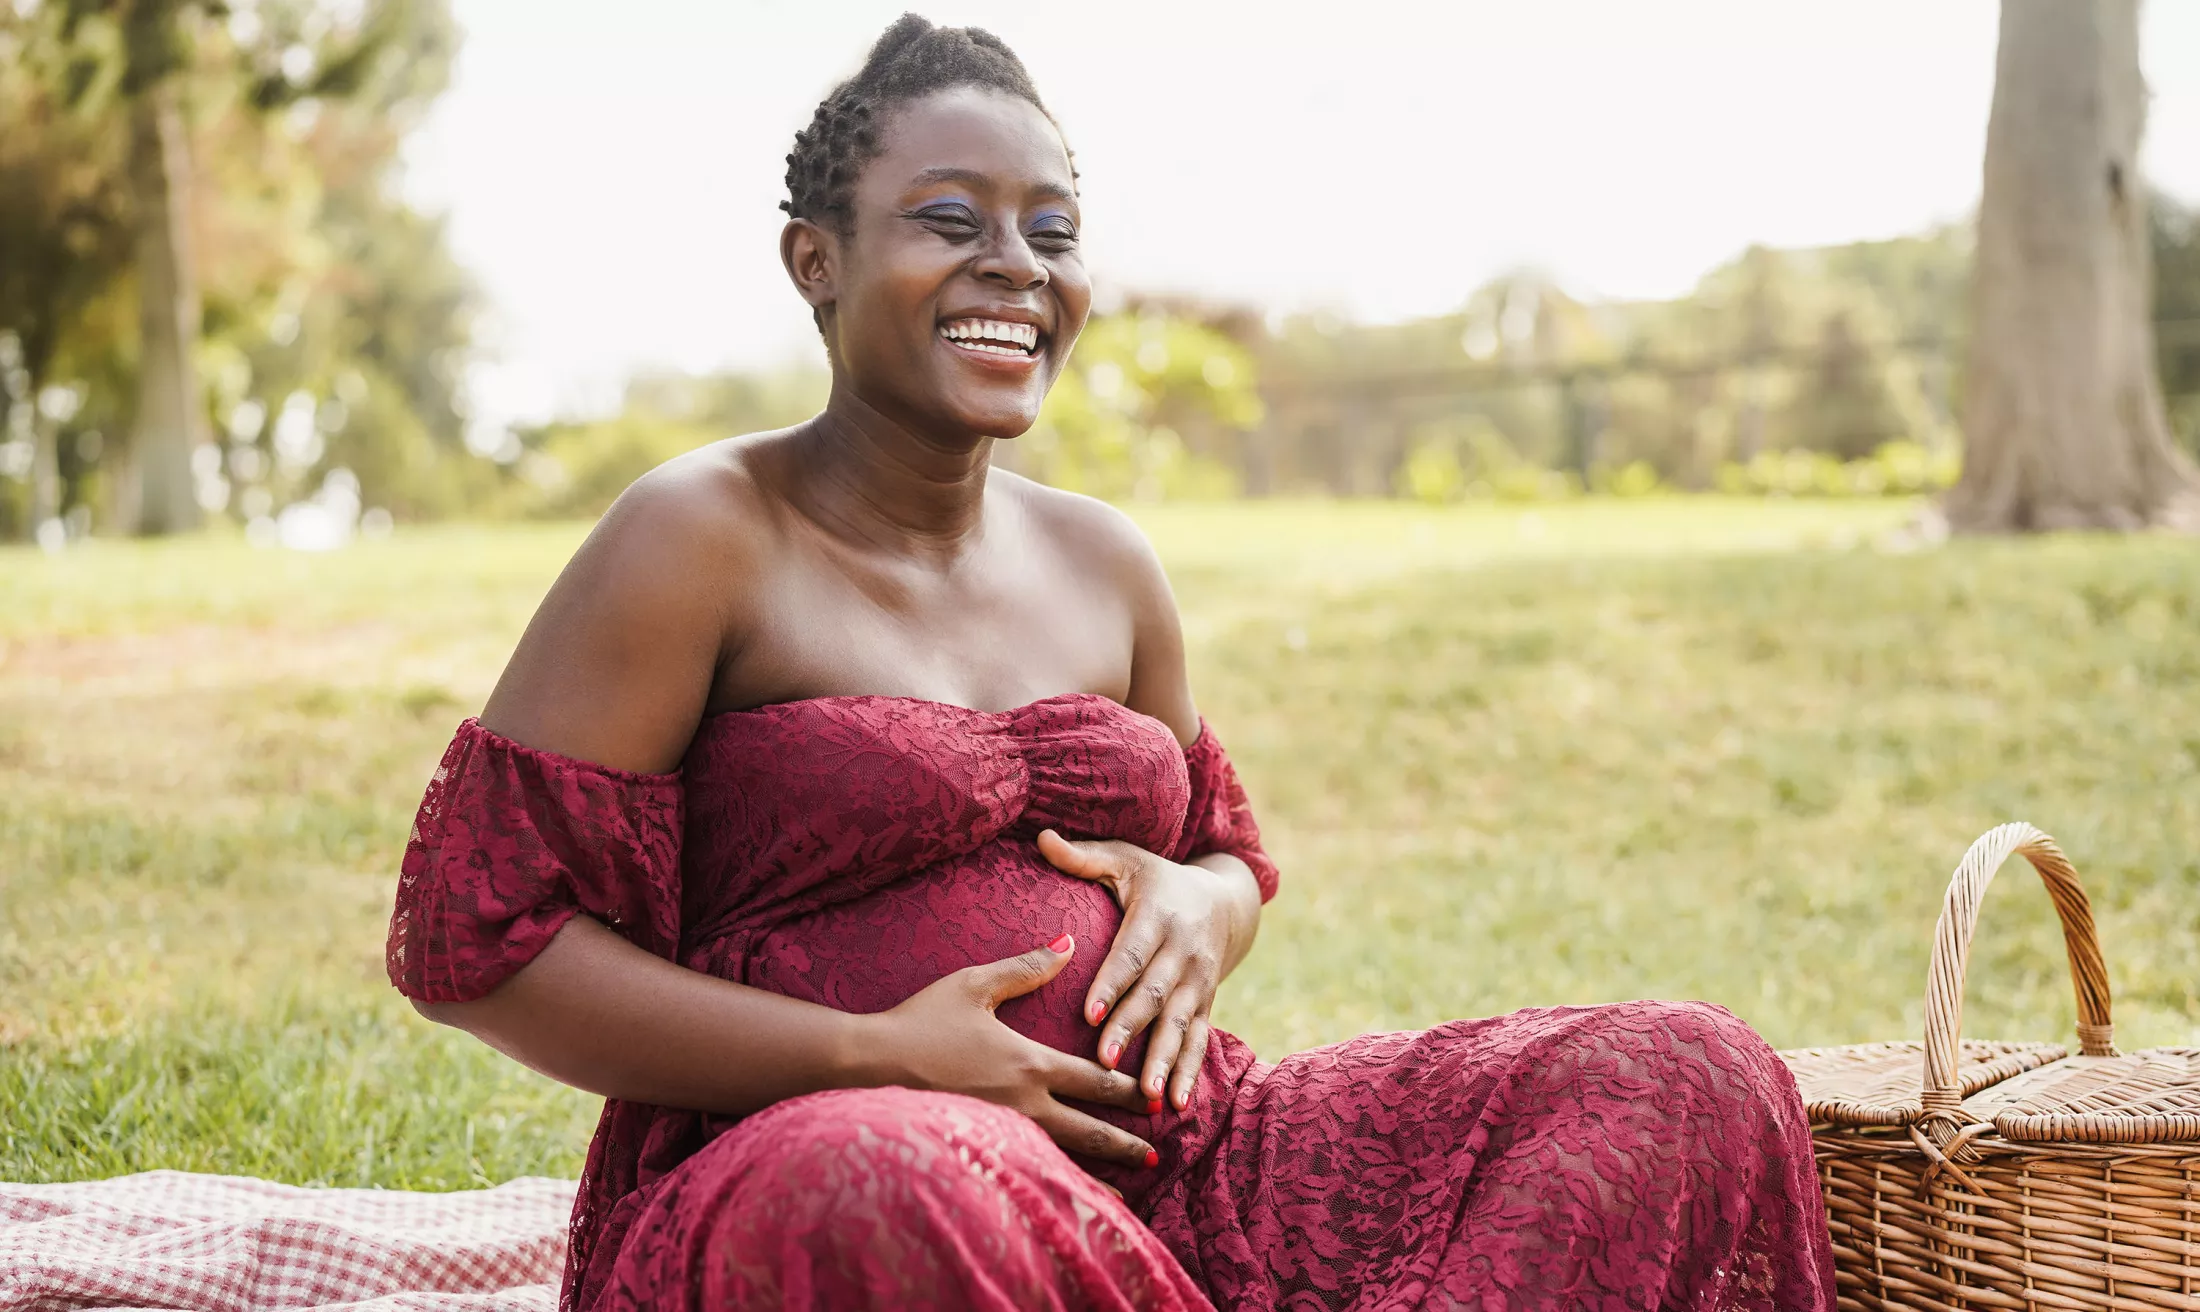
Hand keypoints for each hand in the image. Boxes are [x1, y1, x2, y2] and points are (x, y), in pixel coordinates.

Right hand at [854, 936, 1158, 1167]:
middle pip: (1090, 1129)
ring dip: (1099, 1174)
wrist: (867, 1066)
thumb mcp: (974, 985)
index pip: (1096, 1079)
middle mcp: (1025, 1105)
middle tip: (1157, 1156)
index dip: (1130, 1091)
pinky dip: (1055, 1187)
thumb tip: (1069, 943)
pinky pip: (1028, 1173)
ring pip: (1063, 1159)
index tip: (1157, 1101)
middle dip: (1126, 1143)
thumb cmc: (919, 1020)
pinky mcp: (978, 1152)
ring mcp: (1001, 1134)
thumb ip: (1026, 968)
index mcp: (1029, 1063)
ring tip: (1128, 1192)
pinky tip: (1065, 1199)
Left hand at [1038, 831, 1259, 1113]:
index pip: (1131, 954)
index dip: (1111, 984)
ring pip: (1180, 1025)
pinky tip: (1179, 1104)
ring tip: (1149, 1095)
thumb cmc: (1156, 880)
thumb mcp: (1125, 860)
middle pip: (1154, 995)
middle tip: (1103, 1061)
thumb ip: (1083, 856)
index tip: (1087, 1013)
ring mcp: (1199, 981)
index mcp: (1158, 916)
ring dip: (1164, 1061)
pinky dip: (1191, 1073)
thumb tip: (1041, 836)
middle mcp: (1184, 951)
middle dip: (1130, 1029)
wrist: (1223, 902)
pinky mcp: (1208, 1004)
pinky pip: (1200, 1041)